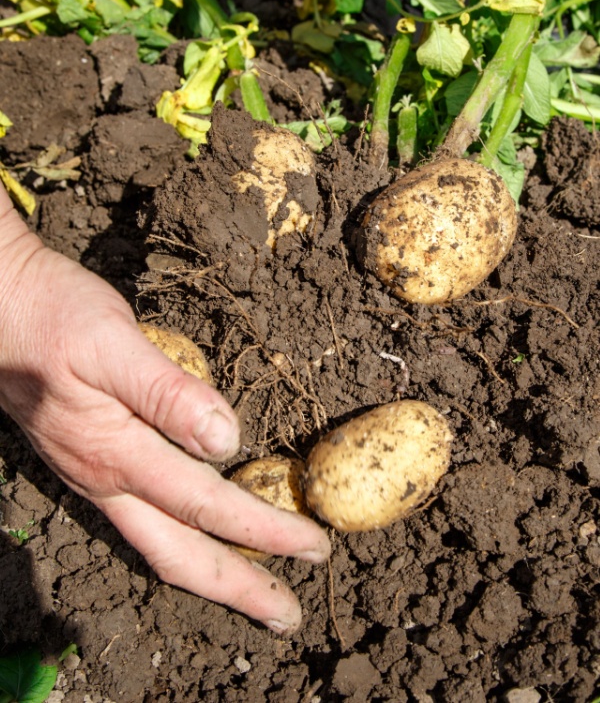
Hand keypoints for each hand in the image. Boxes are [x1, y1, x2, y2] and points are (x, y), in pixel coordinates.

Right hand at [0, 195, 329, 633]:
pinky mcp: (92, 459)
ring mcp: (94, 475)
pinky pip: (144, 520)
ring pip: (159, 543)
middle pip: (180, 554)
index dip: (263, 530)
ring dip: (212, 571)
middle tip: (288, 615)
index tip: (314, 546)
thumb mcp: (112, 342)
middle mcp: (105, 478)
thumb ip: (167, 392)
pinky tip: (201, 535)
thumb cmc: (51, 316)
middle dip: (238, 587)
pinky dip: (184, 540)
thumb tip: (226, 440)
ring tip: (254, 588)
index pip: (206, 505)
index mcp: (116, 452)